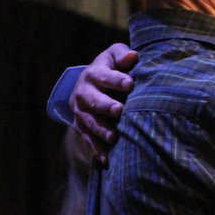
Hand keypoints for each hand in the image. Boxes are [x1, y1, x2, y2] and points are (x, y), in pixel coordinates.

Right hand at [71, 43, 136, 166]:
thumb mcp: (114, 56)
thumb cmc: (110, 67)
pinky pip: (88, 139)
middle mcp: (83, 93)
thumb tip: (133, 56)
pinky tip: (106, 159)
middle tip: (119, 110)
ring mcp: (81, 112)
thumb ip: (123, 55)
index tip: (130, 84)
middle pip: (93, 100)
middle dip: (106, 106)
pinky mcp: (81, 127)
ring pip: (89, 122)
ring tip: (113, 137)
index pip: (105, 76)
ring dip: (101, 130)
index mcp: (94, 73)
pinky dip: (97, 149)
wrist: (88, 84)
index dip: (117, 80)